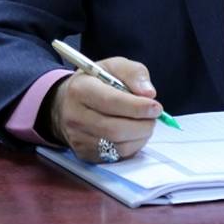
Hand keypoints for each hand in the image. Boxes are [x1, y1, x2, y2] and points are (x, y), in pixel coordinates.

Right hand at [48, 57, 163, 162]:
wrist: (68, 103)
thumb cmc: (96, 82)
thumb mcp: (114, 66)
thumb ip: (134, 74)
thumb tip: (149, 93)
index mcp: (80, 90)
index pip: (110, 102)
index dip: (137, 107)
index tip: (156, 107)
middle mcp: (75, 116)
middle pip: (114, 129)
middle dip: (142, 125)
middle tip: (154, 117)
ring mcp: (78, 138)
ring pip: (117, 145)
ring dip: (140, 137)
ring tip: (145, 124)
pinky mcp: (85, 154)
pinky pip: (116, 156)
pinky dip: (132, 146)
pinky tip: (134, 134)